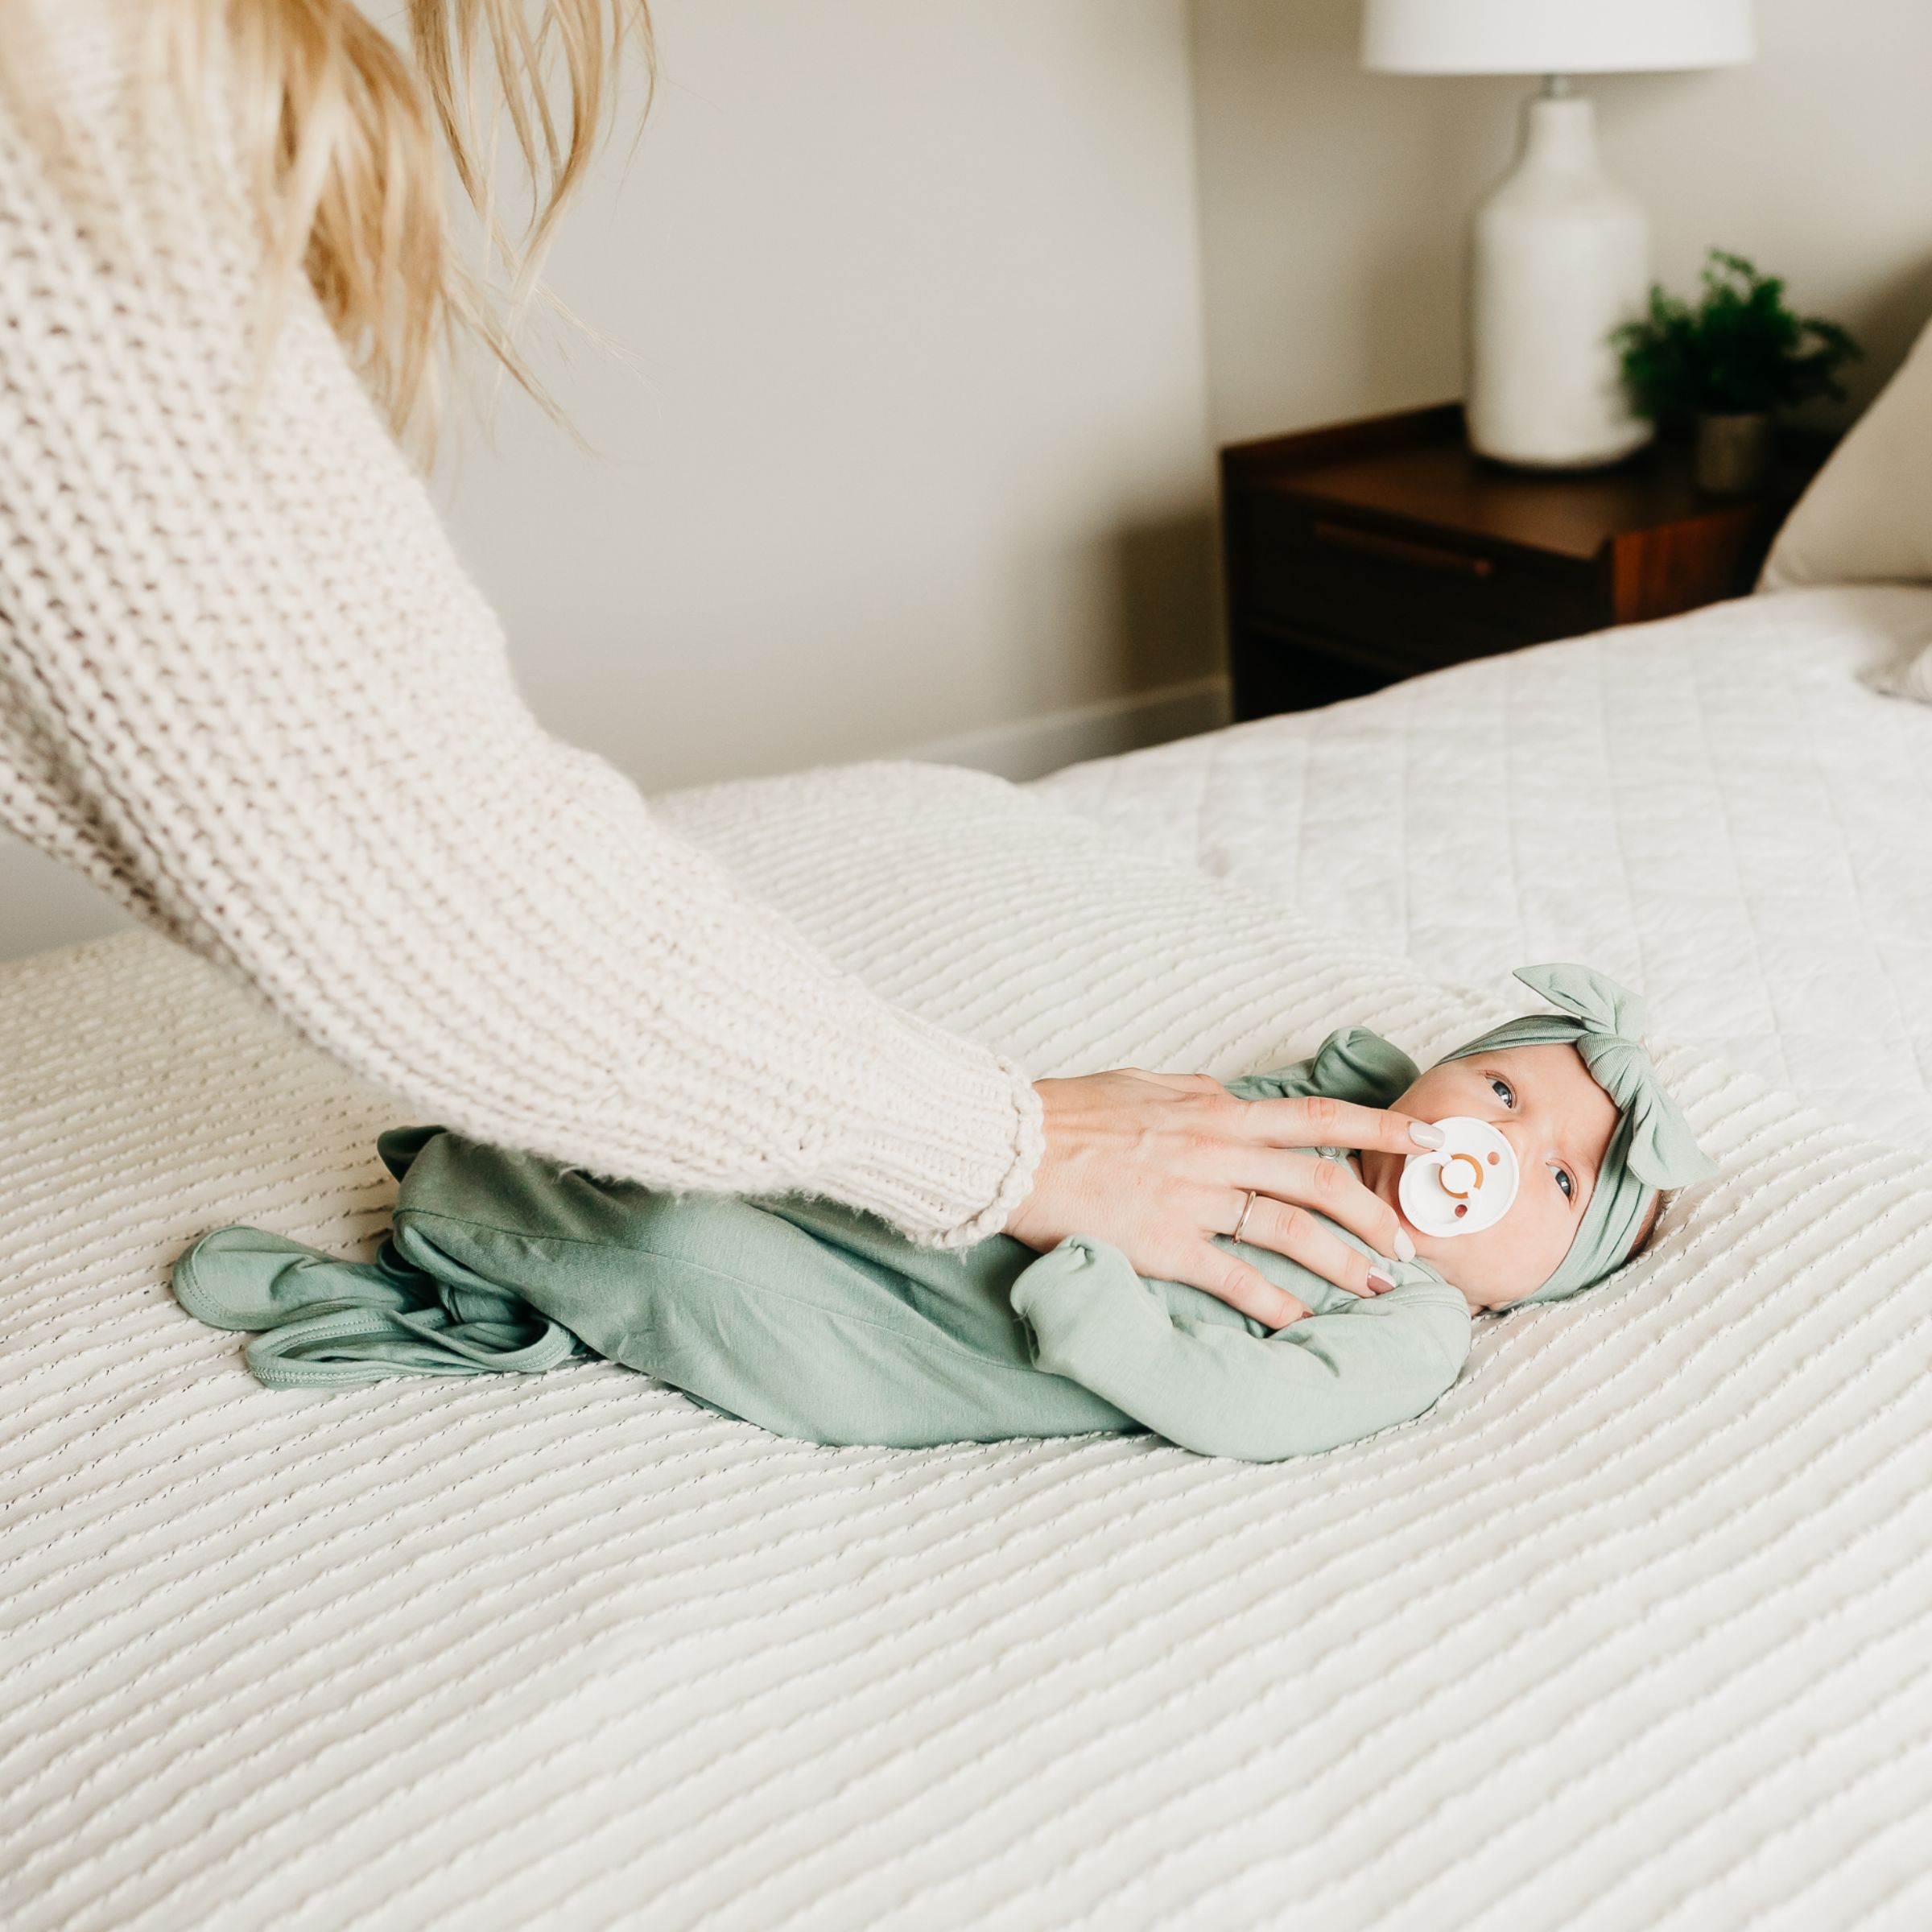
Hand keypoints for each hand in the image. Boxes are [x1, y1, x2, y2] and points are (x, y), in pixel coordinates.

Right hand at [1002, 1069, 1443, 1328]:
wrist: (1010, 1146)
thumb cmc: (1067, 1113)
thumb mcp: (1141, 1084)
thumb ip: (1194, 1092)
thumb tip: (1228, 1096)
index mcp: (1214, 1107)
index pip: (1317, 1114)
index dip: (1382, 1127)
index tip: (1430, 1139)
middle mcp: (1215, 1149)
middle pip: (1320, 1179)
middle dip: (1376, 1213)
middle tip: (1408, 1243)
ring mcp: (1194, 1199)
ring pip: (1292, 1231)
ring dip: (1345, 1262)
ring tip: (1380, 1288)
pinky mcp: (1165, 1245)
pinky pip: (1237, 1279)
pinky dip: (1278, 1304)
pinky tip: (1305, 1324)